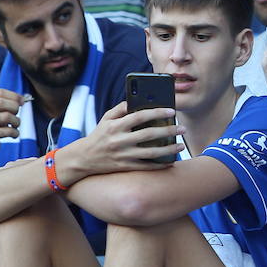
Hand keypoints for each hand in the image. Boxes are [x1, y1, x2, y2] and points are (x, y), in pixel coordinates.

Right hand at [57, 101, 182, 183]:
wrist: (83, 158)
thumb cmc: (99, 135)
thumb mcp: (106, 118)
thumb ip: (121, 108)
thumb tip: (137, 99)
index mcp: (115, 126)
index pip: (139, 116)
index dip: (157, 112)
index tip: (172, 111)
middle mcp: (119, 140)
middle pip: (148, 135)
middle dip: (168, 131)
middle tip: (182, 128)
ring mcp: (122, 155)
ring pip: (150, 153)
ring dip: (168, 149)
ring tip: (181, 145)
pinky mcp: (124, 167)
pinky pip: (146, 166)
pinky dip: (159, 165)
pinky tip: (171, 161)